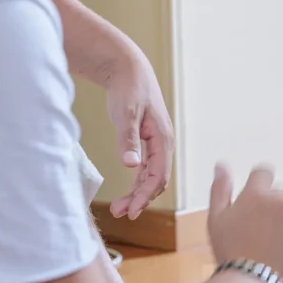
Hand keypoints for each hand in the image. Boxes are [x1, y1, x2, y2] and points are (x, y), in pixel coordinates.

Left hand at [105, 57, 174, 219]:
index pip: (159, 175)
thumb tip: (131, 165)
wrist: (128, 69)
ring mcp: (156, 143)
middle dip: (140, 198)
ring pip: (151, 176)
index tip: (130, 211)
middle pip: (156, 179)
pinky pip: (146, 168)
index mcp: (163, 138)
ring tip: (118, 207)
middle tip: (120, 214)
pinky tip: (126, 191)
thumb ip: (128, 140)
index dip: (145, 195)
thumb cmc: (129, 89)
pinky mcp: (146, 141)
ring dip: (137, 193)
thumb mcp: (126, 114)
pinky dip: (137, 181)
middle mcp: (163, 143)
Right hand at [207, 164, 282, 282]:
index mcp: (256, 193)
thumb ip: (220, 189)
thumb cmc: (229, 251)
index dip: (260, 185)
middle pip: (280, 194)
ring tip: (274, 244)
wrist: (252, 281)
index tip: (257, 204)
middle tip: (262, 232)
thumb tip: (221, 165)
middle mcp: (280, 198)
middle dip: (273, 207)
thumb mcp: (216, 219)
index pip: (263, 173)